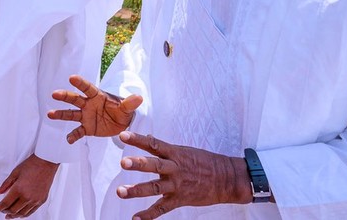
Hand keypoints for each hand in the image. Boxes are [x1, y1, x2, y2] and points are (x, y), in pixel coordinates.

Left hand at [0, 154, 58, 217]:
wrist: (46, 162)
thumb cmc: (32, 165)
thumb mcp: (15, 172)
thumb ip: (6, 184)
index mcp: (19, 189)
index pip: (6, 203)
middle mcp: (27, 197)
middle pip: (13, 210)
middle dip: (6, 212)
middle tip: (2, 211)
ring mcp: (35, 200)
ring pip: (22, 213)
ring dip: (15, 216)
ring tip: (10, 216)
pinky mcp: (41, 200)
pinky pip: (31, 211)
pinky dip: (25, 214)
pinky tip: (21, 214)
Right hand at [47, 74, 142, 142]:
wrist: (122, 124)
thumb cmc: (123, 111)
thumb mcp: (128, 109)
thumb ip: (130, 104)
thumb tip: (139, 97)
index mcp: (98, 96)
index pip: (88, 88)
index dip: (80, 83)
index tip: (71, 78)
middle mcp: (88, 104)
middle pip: (75, 99)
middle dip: (65, 96)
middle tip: (54, 94)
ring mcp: (86, 116)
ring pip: (71, 114)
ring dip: (61, 114)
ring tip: (50, 114)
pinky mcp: (87, 128)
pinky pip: (78, 132)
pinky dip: (73, 136)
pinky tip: (68, 140)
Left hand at [116, 131, 251, 218]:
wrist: (226, 179)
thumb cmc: (204, 162)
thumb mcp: (184, 150)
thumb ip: (164, 147)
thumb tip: (148, 137)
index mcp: (175, 153)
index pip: (153, 144)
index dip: (138, 139)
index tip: (122, 135)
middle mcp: (174, 168)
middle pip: (154, 165)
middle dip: (138, 164)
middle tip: (123, 163)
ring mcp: (177, 185)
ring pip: (155, 187)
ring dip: (137, 190)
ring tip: (120, 192)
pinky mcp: (180, 199)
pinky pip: (162, 208)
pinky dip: (149, 214)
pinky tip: (135, 218)